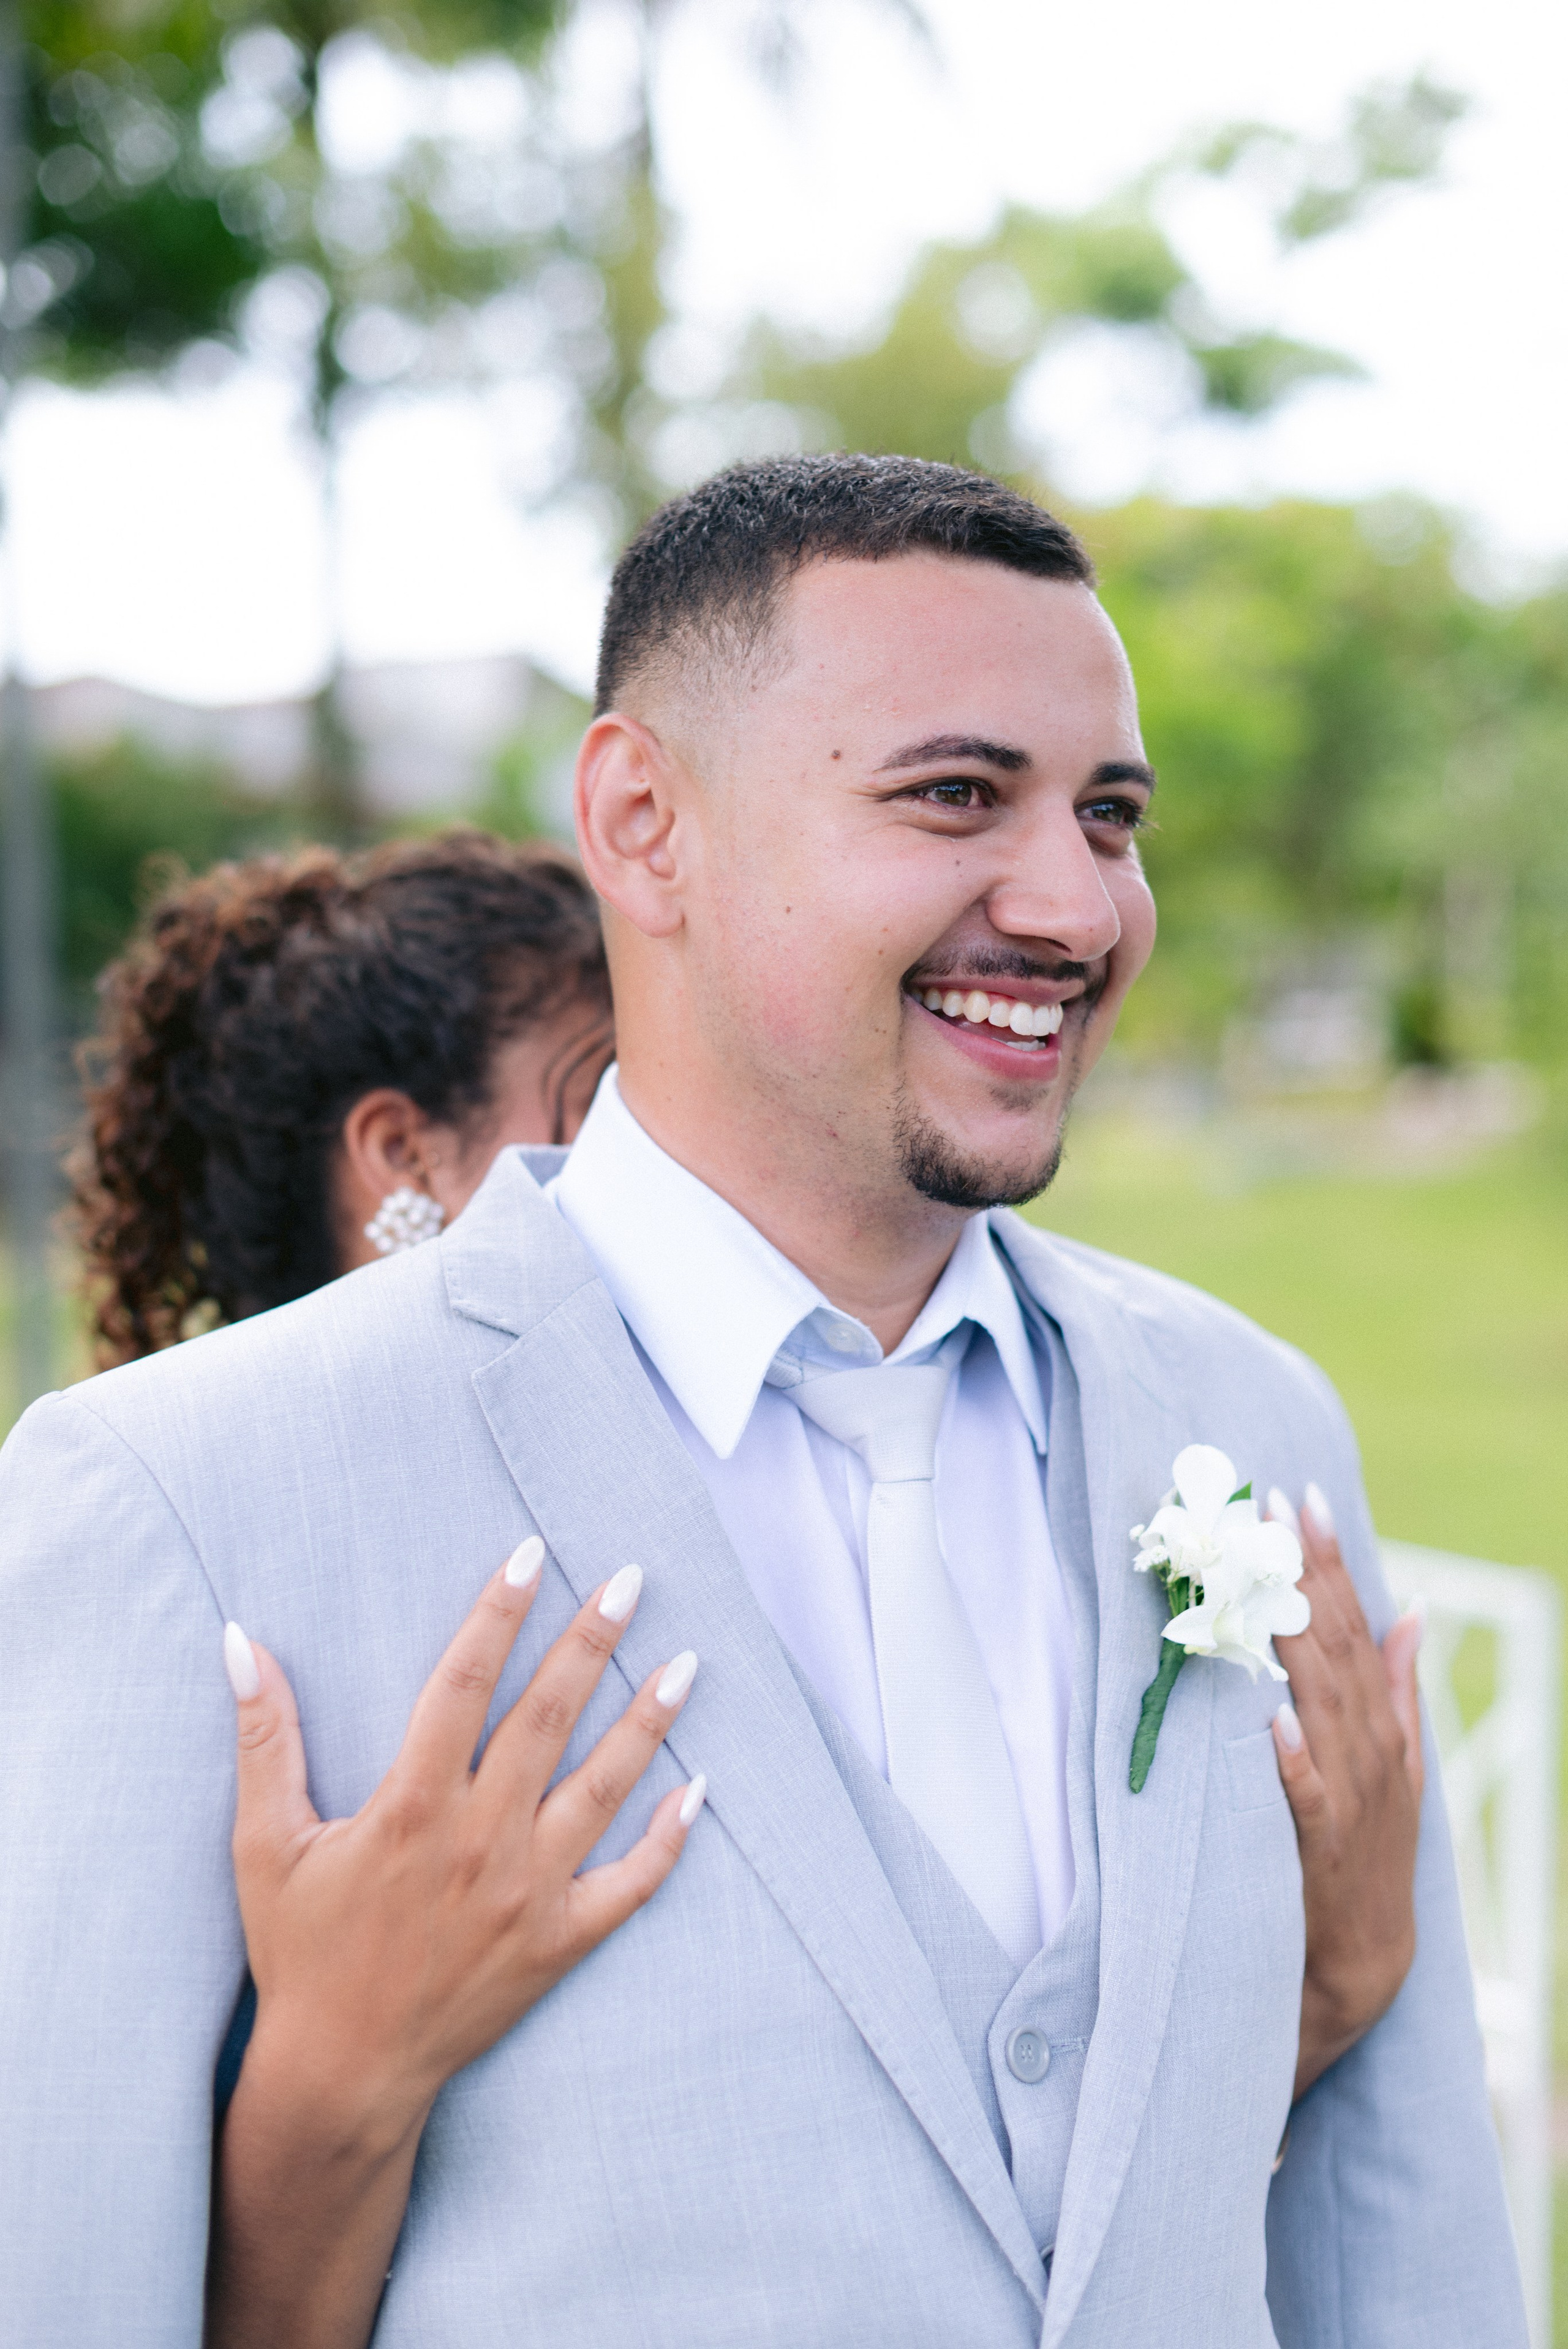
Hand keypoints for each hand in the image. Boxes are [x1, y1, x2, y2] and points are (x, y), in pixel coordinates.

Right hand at [208, 1544, 702, 2348]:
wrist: (343, 2074)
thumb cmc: (300, 1952)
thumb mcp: (266, 1844)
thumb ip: (264, 1738)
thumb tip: (241, 1641)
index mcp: (411, 1807)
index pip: (463, 1684)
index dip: (497, 1614)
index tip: (531, 1554)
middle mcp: (479, 1841)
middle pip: (547, 1717)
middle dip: (591, 1642)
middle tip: (632, 1579)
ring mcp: (528, 1894)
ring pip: (603, 1788)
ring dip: (649, 1723)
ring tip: (687, 1662)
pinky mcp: (558, 1944)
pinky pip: (629, 1885)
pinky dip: (668, 1840)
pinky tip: (701, 1791)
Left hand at [1269, 1486, 1422, 2101]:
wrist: (1364, 1957)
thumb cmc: (1369, 1847)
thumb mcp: (1398, 1759)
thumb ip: (1401, 1683)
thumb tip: (1415, 1608)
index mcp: (1381, 1721)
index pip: (1354, 1623)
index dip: (1332, 1560)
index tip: (1307, 1496)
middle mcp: (1368, 1746)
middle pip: (1335, 1644)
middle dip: (1308, 1574)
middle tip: (1276, 1504)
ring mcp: (1349, 1792)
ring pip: (1321, 1700)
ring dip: (1296, 1637)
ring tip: (1269, 1574)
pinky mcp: (1320, 1841)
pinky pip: (1306, 1791)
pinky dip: (1294, 1755)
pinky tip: (1275, 1715)